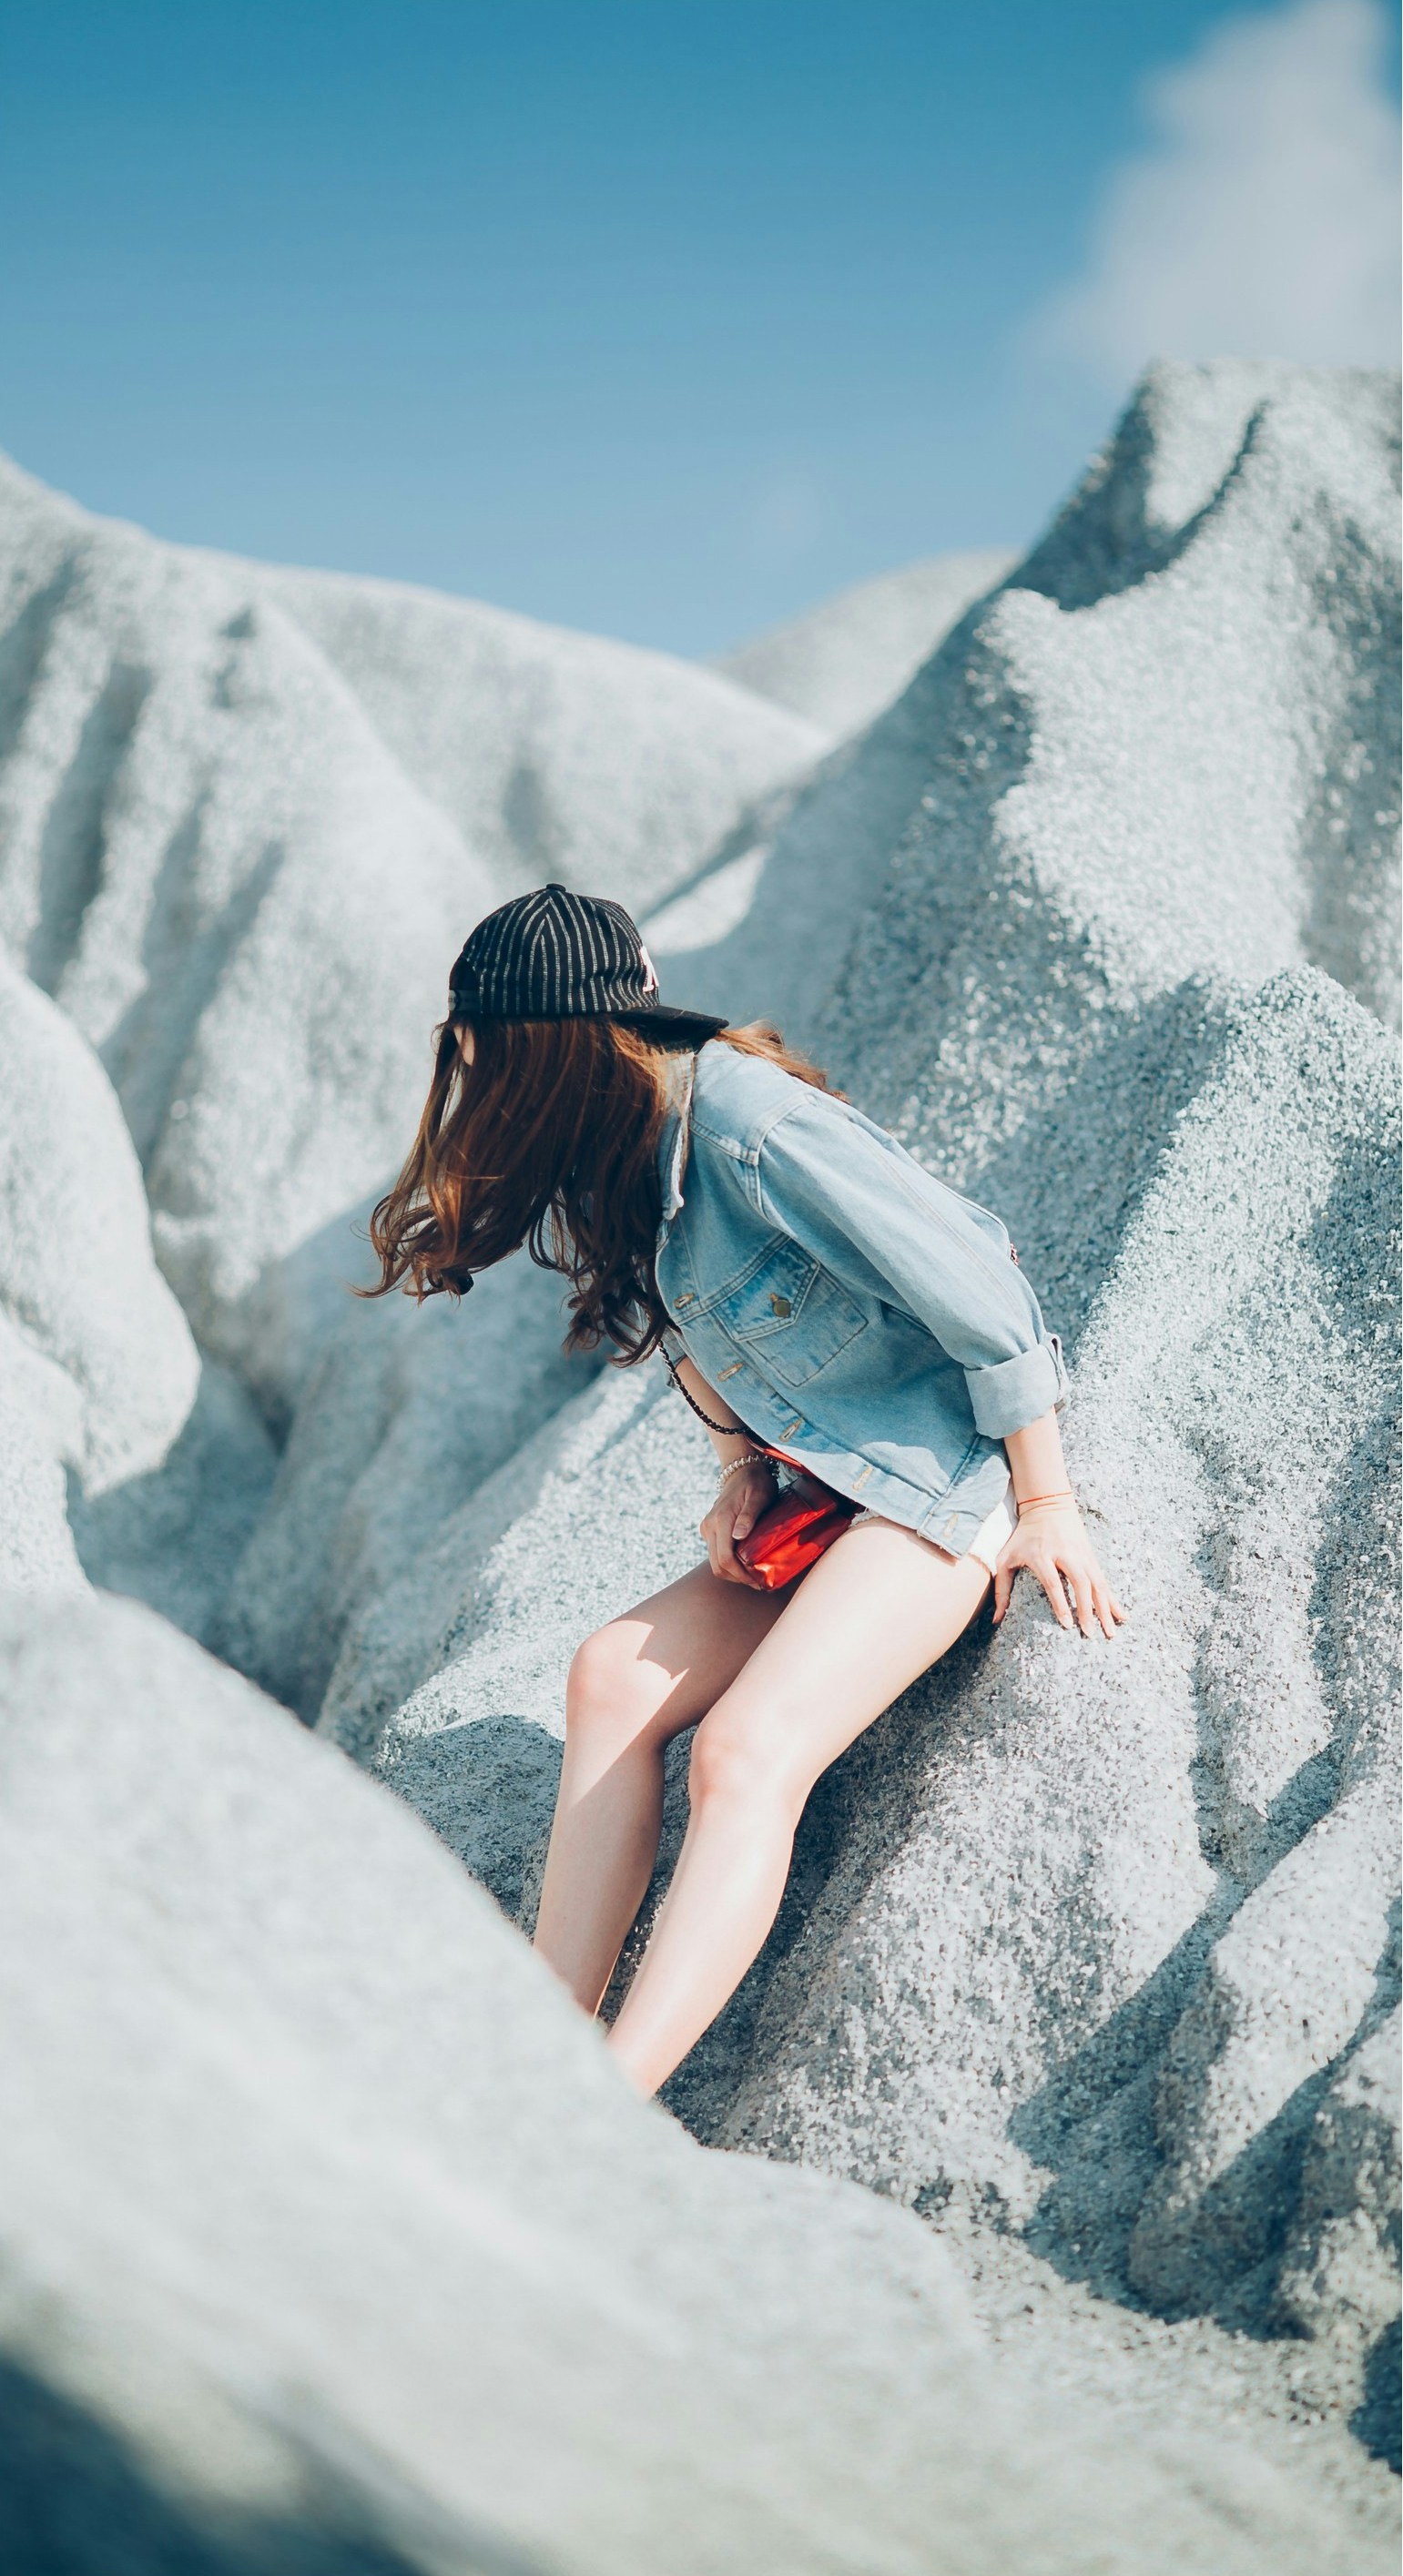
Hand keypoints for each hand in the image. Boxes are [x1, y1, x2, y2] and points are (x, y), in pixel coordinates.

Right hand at [700, 1463, 777, 1587]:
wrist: (742, 1470)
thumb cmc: (756, 1483)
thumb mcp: (759, 1496)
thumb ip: (749, 1515)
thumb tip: (739, 1536)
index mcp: (721, 1520)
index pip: (725, 1559)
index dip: (740, 1575)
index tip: (758, 1582)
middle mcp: (710, 1526)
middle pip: (718, 1565)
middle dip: (737, 1578)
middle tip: (758, 1583)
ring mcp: (707, 1528)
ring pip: (715, 1562)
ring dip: (732, 1573)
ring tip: (753, 1575)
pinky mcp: (709, 1530)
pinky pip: (716, 1553)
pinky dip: (729, 1563)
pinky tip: (745, 1562)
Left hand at [992, 1501, 1123, 1639]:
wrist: (1048, 1506)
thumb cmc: (1023, 1537)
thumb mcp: (1006, 1558)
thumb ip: (1001, 1589)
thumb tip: (996, 1619)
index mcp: (1041, 1555)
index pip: (1053, 1583)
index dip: (1061, 1604)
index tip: (1067, 1624)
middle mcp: (1065, 1555)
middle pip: (1080, 1583)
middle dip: (1087, 1609)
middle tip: (1090, 1633)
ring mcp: (1081, 1555)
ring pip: (1097, 1583)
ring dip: (1105, 1608)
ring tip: (1111, 1631)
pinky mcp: (1091, 1557)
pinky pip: (1104, 1581)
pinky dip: (1112, 1599)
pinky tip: (1121, 1615)